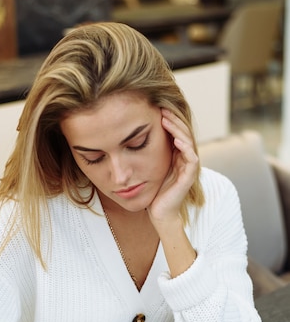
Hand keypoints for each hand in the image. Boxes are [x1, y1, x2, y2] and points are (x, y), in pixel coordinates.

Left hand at [147, 108, 198, 226]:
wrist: (159, 213)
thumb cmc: (152, 192)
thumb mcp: (147, 168)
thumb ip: (146, 154)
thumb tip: (130, 137)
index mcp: (176, 156)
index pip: (176, 132)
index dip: (168, 120)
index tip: (156, 109)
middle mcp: (184, 159)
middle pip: (183, 132)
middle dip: (173, 119)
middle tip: (162, 108)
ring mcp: (189, 167)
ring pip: (188, 141)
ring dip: (178, 129)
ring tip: (167, 119)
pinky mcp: (190, 176)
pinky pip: (191, 157)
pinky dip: (185, 146)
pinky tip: (175, 139)